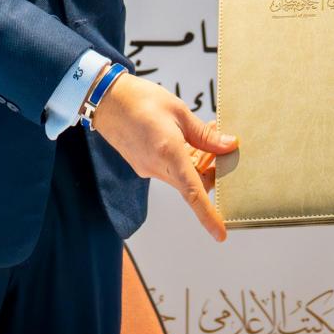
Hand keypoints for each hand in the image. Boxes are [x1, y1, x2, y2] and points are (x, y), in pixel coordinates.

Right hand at [89, 71, 236, 241]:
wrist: (105, 99)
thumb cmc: (139, 100)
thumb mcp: (178, 111)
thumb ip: (204, 134)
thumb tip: (228, 145)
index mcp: (168, 152)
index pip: (192, 193)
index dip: (208, 215)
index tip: (220, 234)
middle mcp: (156, 167)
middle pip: (191, 184)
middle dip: (211, 173)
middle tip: (223, 149)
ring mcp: (146, 168)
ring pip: (181, 177)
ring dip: (197, 164)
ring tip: (205, 134)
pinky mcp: (141, 165)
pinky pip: (169, 170)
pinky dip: (182, 160)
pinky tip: (186, 138)